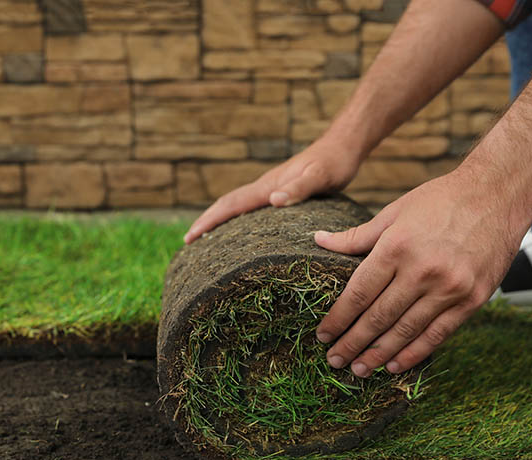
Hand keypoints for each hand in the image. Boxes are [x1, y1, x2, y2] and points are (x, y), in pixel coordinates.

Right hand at [184, 136, 359, 243]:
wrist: (343, 145)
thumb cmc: (334, 163)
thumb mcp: (321, 177)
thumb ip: (299, 188)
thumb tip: (273, 201)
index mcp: (268, 186)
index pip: (231, 204)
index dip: (208, 220)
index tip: (189, 237)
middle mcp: (265, 187)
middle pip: (227, 204)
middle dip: (205, 221)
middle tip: (188, 241)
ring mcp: (271, 188)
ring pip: (237, 205)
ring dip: (218, 219)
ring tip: (205, 238)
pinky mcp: (280, 191)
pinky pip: (250, 207)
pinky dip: (237, 218)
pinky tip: (240, 229)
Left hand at [314, 172, 523, 375]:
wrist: (498, 194)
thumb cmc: (441, 200)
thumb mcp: (393, 212)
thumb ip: (356, 236)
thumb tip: (318, 241)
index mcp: (396, 247)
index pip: (359, 293)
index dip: (338, 319)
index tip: (323, 335)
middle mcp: (422, 271)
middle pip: (378, 317)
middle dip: (352, 343)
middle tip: (334, 360)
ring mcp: (449, 288)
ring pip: (405, 331)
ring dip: (378, 354)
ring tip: (359, 370)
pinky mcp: (472, 300)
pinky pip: (438, 334)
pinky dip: (414, 353)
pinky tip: (395, 365)